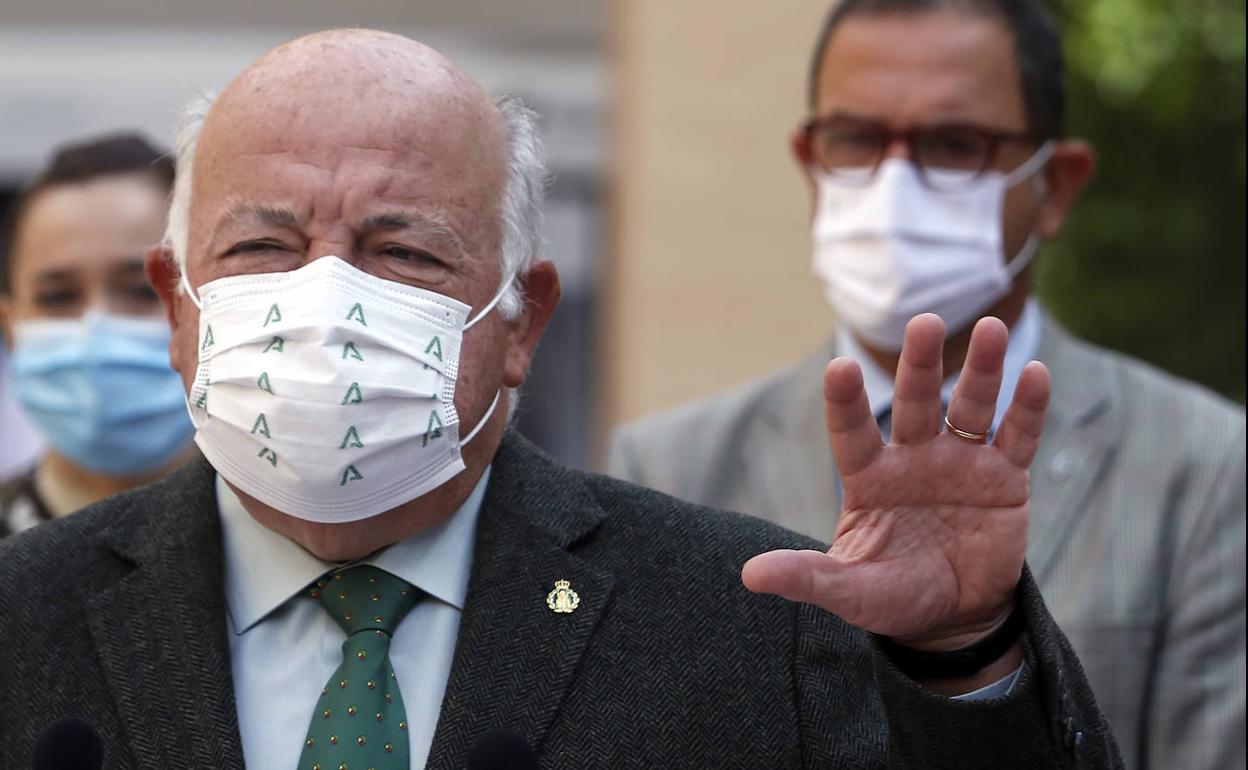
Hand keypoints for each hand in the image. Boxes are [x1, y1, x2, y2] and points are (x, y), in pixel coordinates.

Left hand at [742, 314, 1049, 649]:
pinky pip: (1017, 436)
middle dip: (919, 364)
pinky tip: (1034, 374)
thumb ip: (807, 576)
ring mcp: (961, 462)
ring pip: (970, 406)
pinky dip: (1027, 407)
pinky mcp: (1005, 477)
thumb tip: (750, 575)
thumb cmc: (892, 596)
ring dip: (981, 369)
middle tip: (925, 324)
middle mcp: (913, 458)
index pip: (852, 431)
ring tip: (991, 328)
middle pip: (915, 402)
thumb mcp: (847, 591)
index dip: (846, 401)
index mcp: (869, 477)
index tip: (840, 368)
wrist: (953, 618)